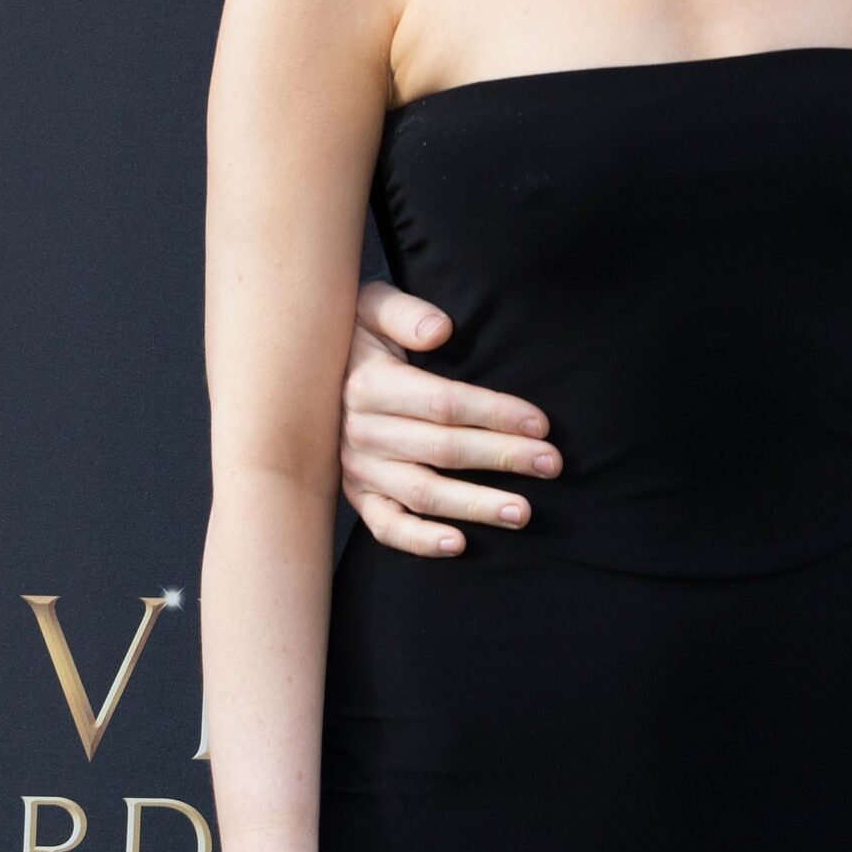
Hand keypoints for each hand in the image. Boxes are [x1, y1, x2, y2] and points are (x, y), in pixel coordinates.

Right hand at [341, 281, 558, 555]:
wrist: (300, 374)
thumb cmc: (352, 337)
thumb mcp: (368, 307)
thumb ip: (403, 313)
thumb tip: (440, 331)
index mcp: (370, 386)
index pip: (444, 404)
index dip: (495, 414)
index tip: (541, 424)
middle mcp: (361, 432)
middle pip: (444, 450)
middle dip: (503, 457)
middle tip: (552, 465)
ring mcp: (357, 469)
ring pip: (424, 493)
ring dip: (475, 505)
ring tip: (523, 512)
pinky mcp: (357, 496)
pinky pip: (386, 526)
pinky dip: (419, 541)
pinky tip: (458, 545)